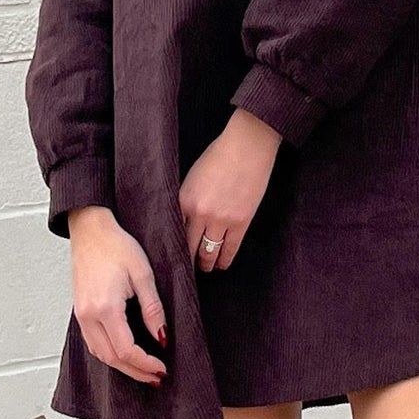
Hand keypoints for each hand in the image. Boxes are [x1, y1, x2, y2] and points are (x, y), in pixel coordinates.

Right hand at [67, 206, 168, 386]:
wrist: (90, 229)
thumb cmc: (116, 245)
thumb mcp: (143, 275)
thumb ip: (153, 310)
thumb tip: (162, 338)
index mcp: (105, 307)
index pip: (126, 349)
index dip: (145, 364)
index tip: (162, 368)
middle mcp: (88, 315)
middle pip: (111, 358)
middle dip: (136, 372)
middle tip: (157, 378)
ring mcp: (81, 315)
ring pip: (100, 354)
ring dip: (122, 366)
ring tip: (144, 370)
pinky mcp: (80, 311)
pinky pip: (93, 343)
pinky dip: (109, 355)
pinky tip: (124, 355)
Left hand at [179, 109, 280, 272]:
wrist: (247, 146)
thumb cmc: (219, 156)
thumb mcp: (192, 177)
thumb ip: (186, 200)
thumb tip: (183, 222)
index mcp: (183, 199)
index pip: (173, 233)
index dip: (172, 248)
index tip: (170, 258)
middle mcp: (199, 213)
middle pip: (188, 248)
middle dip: (186, 261)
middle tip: (184, 271)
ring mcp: (221, 219)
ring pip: (208, 253)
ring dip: (206, 264)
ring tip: (205, 268)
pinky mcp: (241, 222)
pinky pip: (230, 249)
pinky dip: (224, 260)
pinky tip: (221, 265)